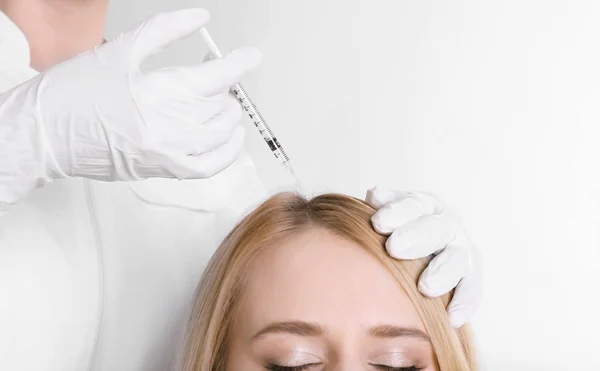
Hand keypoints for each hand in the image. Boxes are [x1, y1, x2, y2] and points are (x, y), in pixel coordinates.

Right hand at [3, 8, 259, 183]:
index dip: (238, 64)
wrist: (44, 134)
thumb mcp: (119, 51)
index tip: (250, 57)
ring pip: (217, 135)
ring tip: (224, 105)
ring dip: (227, 117)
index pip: (215, 77)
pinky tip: (229, 140)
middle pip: (218, 106)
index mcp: (156, 92)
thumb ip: (164, 31)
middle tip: (221, 80)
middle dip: (225, 90)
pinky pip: (205, 168)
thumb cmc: (73, 95)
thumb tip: (200, 18)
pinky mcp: (160, 171)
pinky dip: (224, 154)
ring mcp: (165, 153)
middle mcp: (165, 126)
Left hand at [367, 186, 481, 327]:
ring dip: (442, 273)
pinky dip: (464, 303)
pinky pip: (472, 290)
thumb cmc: (397, 230)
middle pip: (435, 229)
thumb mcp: (390, 214)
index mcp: (425, 205)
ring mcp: (462, 251)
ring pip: (456, 259)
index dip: (396, 212)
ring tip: (425, 288)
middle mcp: (447, 225)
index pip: (413, 205)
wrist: (423, 250)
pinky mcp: (471, 277)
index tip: (377, 222)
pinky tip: (453, 318)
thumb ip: (383, 206)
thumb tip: (375, 193)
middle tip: (394, 248)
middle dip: (415, 238)